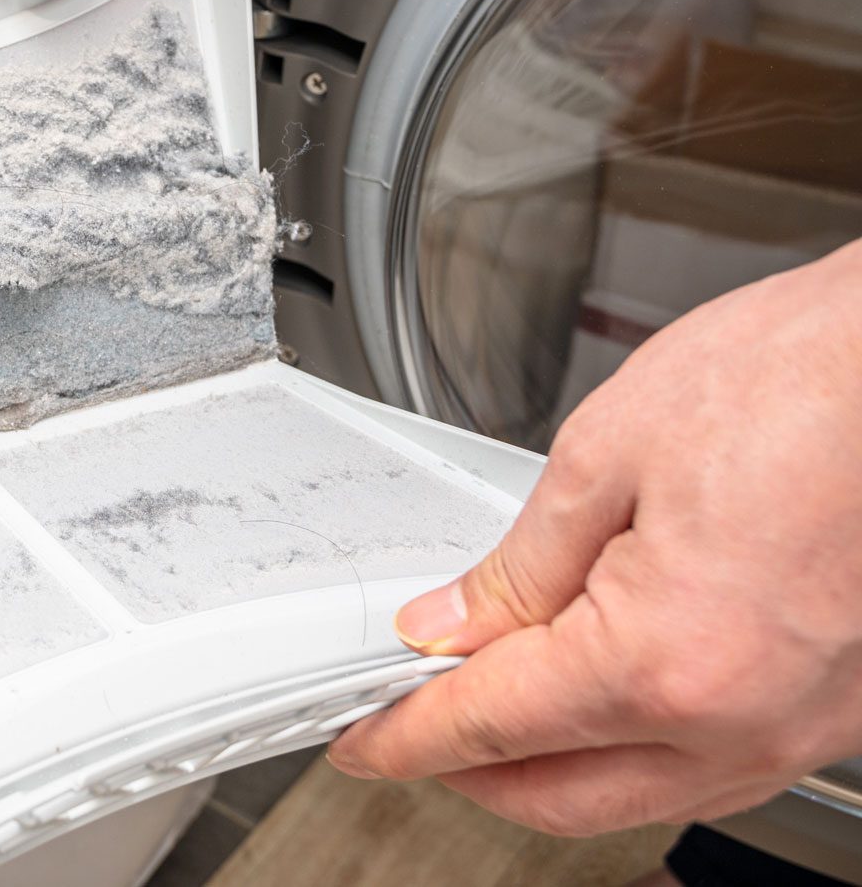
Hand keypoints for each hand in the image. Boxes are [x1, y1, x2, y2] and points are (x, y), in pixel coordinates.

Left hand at [328, 239, 861, 834]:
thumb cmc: (800, 380)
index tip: (363, 738)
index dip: (407, 735)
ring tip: (486, 706)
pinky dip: (632, 752)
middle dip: (467, 769)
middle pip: (559, 795)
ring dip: (549, 768)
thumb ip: (517, 565)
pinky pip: (710, 770)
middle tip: (406, 721)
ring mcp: (800, 726)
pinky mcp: (835, 707)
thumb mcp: (605, 455)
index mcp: (666, 661)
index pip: (493, 726)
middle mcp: (742, 720)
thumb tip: (452, 626)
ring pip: (637, 797)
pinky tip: (593, 700)